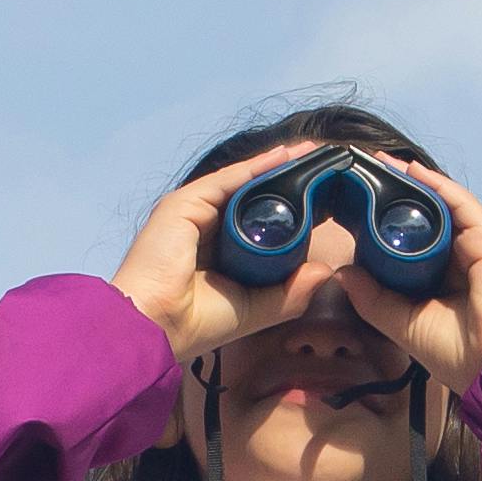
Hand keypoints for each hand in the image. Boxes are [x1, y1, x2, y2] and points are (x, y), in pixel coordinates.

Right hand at [108, 169, 344, 362]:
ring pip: (242, 183)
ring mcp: (193, 212)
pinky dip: (256, 167)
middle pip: (251, 196)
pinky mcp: (184, 203)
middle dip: (286, 181)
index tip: (322, 201)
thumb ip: (289, 293)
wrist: (157, 326)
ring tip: (312, 154)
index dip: (288, 210)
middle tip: (322, 167)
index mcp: (217, 251)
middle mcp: (205, 227)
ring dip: (277, 167)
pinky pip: (228, 179)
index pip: (257, 222)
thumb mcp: (254, 309)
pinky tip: (285, 158)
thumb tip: (324, 270)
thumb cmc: (197, 323)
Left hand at [336, 158, 481, 393]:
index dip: (388, 221)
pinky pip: (460, 202)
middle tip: (365, 174)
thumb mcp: (403, 323)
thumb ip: (374, 299)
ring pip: (442, 204)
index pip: (414, 240)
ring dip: (412, 182)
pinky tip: (411, 170)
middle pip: (427, 217)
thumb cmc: (456, 353)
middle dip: (398, 194)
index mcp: (444, 278)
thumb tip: (343, 273)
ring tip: (381, 164)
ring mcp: (477, 245)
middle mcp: (461, 257)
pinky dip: (436, 184)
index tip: (357, 205)